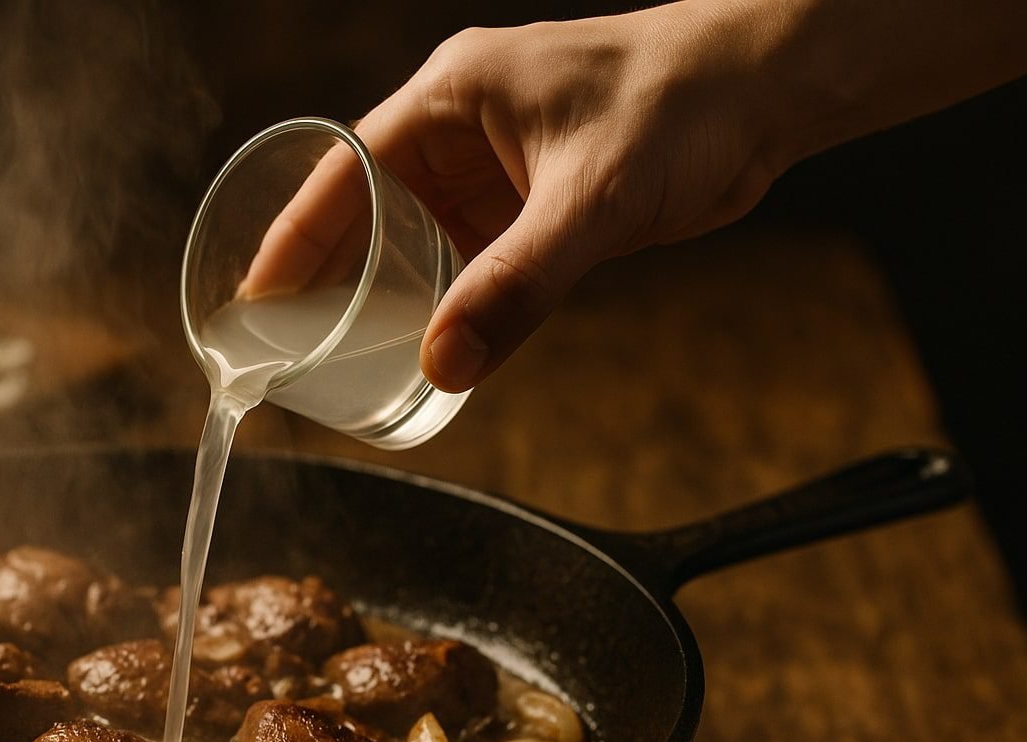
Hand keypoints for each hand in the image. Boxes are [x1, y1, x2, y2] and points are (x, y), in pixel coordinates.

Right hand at [244, 4, 785, 391]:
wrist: (770, 90)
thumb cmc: (685, 107)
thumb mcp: (591, 202)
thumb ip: (516, 286)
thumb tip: (444, 366)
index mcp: (451, 96)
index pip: (343, 169)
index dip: (292, 235)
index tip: (256, 298)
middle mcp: (461, 125)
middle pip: (367, 205)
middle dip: (328, 271)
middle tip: (287, 343)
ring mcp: (497, 162)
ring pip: (418, 233)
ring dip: (387, 289)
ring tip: (341, 353)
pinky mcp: (534, 196)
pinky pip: (470, 252)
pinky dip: (446, 294)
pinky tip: (426, 339)